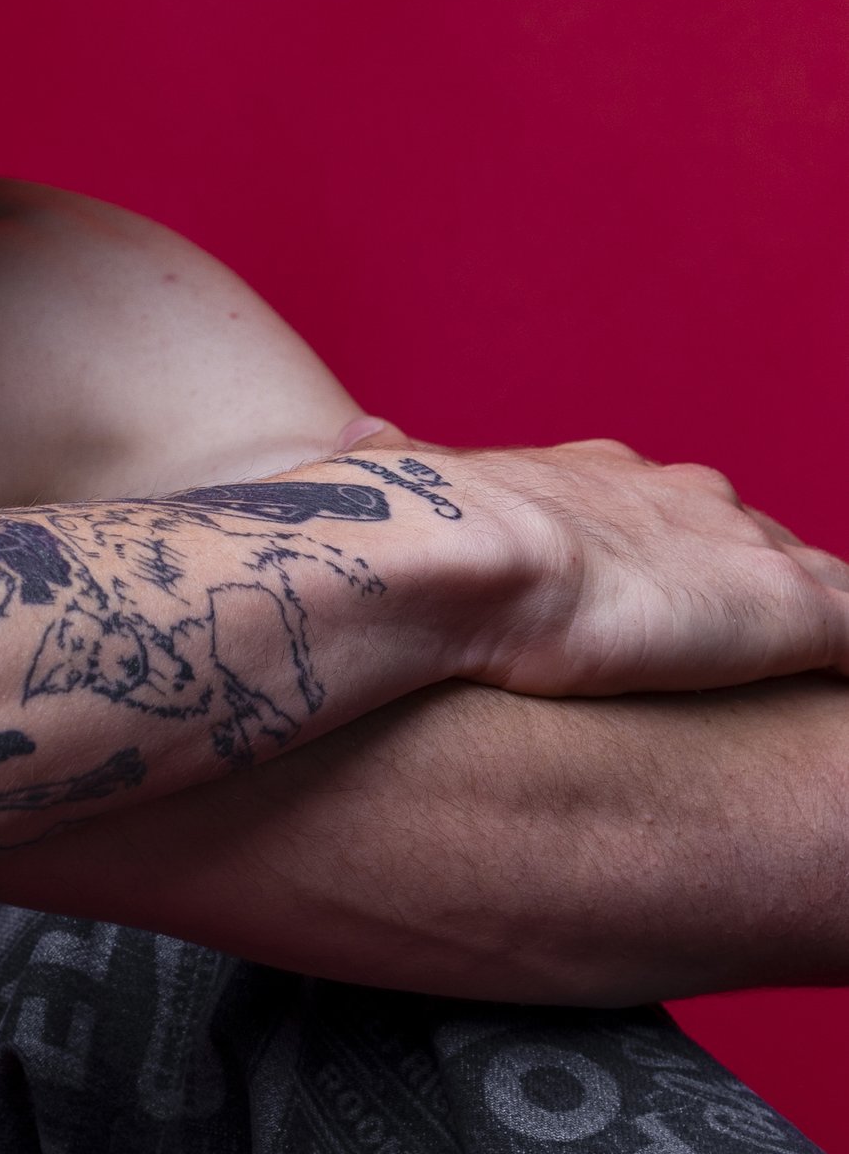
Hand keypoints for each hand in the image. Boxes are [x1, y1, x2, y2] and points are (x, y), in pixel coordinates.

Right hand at [324, 423, 848, 694]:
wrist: (448, 556)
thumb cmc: (406, 539)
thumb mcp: (395, 485)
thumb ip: (392, 470)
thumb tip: (354, 444)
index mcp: (601, 479)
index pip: (668, 514)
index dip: (670, 560)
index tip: (657, 604)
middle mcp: (686, 500)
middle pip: (751, 543)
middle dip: (749, 590)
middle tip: (734, 651)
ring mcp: (745, 556)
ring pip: (815, 586)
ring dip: (811, 627)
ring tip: (814, 688)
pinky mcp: (791, 613)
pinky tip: (846, 710)